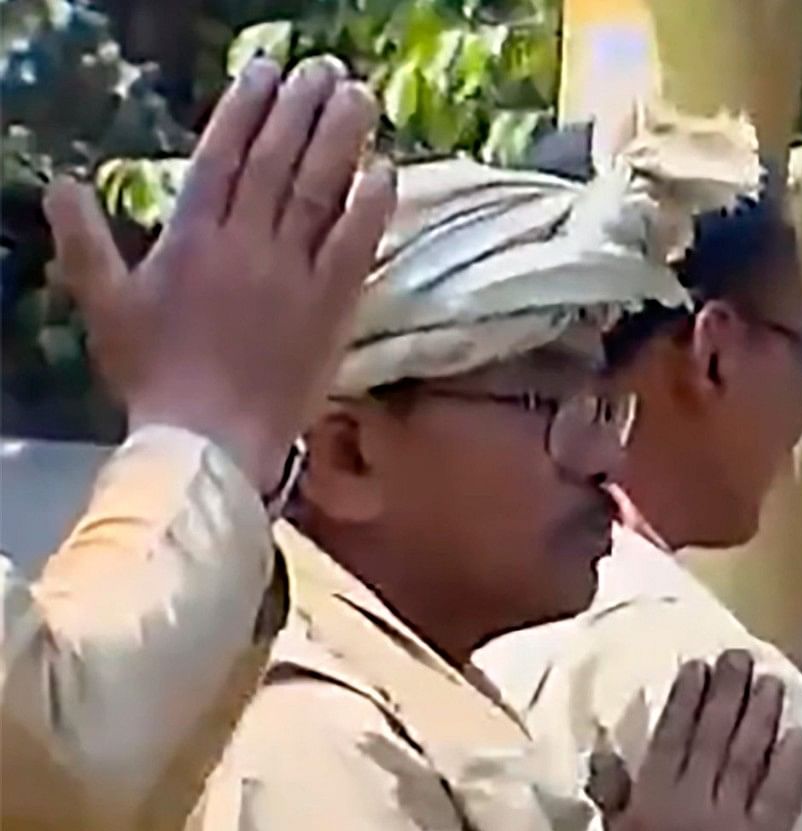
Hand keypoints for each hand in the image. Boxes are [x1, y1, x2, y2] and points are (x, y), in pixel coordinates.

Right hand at [51, 58, 394, 497]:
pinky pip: (356, 248)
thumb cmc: (153, 374)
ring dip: (342, 141)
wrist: (209, 438)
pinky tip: (387, 172)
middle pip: (278, 163)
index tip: (266, 71)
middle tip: (325, 69)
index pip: (222, 157)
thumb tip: (62, 184)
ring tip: (360, 97)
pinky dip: (371, 208)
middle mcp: (247, 246)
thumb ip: (86, 240)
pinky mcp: (332, 310)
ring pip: (320, 193)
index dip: (245, 109)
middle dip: (301, 110)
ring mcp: (294, 276)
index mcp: (192, 238)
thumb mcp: (104, 302)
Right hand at [605, 651, 801, 830]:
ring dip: (761, 716)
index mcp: (648, 802)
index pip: (670, 737)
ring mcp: (732, 823)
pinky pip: (781, 797)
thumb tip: (610, 751)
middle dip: (728, 693)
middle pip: (714, 737)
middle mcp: (691, 803)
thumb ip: (612, 799)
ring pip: (748, 757)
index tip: (698, 667)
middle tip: (742, 658)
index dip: (686, 699)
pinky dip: (791, 764)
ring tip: (774, 682)